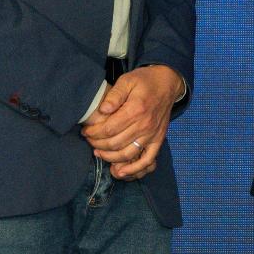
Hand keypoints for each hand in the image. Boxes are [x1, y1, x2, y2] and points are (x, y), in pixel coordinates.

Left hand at [82, 65, 183, 179]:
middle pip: (115, 143)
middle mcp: (145, 125)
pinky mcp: (158, 140)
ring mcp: (152, 134)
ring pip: (127, 154)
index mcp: (136, 109)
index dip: (93, 133)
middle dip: (97, 144)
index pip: (108, 129)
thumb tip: (102, 110)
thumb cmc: (144, 81)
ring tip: (98, 151)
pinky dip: (134, 169)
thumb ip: (114, 95)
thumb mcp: (127, 80)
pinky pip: (147, 160)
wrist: (168, 83)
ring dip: (109, 157)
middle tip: (89, 139)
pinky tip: (121, 172)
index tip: (86, 131)